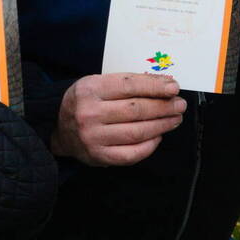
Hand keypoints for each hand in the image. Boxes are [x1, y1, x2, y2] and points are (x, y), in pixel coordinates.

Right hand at [51, 73, 185, 165]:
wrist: (59, 129)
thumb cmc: (86, 102)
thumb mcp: (97, 84)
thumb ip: (126, 84)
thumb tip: (164, 85)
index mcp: (90, 89)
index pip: (129, 85)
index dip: (154, 86)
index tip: (174, 87)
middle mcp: (90, 113)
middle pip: (136, 110)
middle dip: (163, 107)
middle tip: (179, 105)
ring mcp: (94, 137)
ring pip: (137, 132)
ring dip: (162, 125)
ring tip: (175, 119)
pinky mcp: (99, 156)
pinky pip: (132, 153)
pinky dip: (149, 145)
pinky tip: (158, 136)